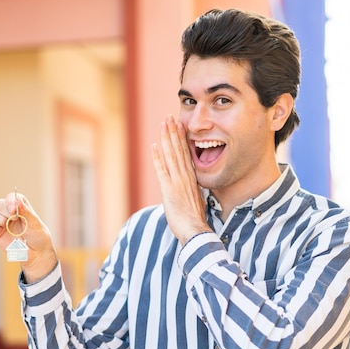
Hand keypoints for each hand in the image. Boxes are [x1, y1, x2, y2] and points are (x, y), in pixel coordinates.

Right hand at [0, 192, 57, 282]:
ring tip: (5, 226)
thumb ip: (26, 212)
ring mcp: (0, 221)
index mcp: (20, 206)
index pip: (10, 197)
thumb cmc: (38, 237)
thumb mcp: (36, 223)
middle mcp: (8, 212)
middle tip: (14, 221)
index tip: (13, 210)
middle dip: (4, 212)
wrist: (36, 254)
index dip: (10, 201)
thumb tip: (18, 200)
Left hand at [151, 115, 210, 242]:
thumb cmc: (195, 221)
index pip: (186, 155)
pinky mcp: (169, 190)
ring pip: (172, 156)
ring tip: (164, 124)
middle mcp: (186, 177)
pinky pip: (162, 170)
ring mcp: (177, 182)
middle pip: (179, 150)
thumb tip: (189, 190)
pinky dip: (158, 158)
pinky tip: (154, 146)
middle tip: (171, 117)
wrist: (195, 231)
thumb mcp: (195, 202)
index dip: (182, 139)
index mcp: (192, 179)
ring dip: (167, 139)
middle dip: (174, 133)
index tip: (179, 126)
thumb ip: (191, 192)